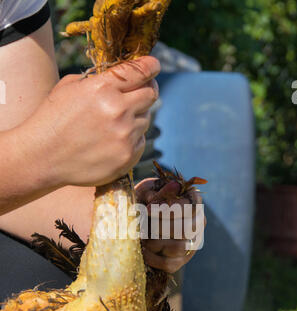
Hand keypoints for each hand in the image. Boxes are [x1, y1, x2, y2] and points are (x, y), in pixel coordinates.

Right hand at [14, 56, 159, 188]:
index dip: (151, 66)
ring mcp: (124, 136)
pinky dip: (132, 139)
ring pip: (145, 120)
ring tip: (114, 124)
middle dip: (147, 91)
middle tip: (141, 93)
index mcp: (103, 88)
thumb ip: (100, 80)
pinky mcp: (127, 158)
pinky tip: (113, 141)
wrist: (42, 157)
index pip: (141, 70)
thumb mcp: (70, 87)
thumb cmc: (53, 119)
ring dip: (135, 118)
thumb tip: (125, 77)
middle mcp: (118, 110)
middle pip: (151, 94)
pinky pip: (141, 142)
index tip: (154, 66)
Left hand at [135, 178, 205, 273]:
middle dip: (159, 227)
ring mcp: (192, 243)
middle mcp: (198, 222)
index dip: (170, 210)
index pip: (190, 208)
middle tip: (141, 224)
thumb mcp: (147, 191)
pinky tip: (142, 248)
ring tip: (140, 235)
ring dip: (154, 242)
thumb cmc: (142, 201)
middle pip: (186, 230)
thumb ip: (159, 190)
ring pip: (178, 247)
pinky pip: (169, 264)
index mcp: (193, 200)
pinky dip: (152, 257)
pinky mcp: (181, 260)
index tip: (148, 209)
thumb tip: (175, 186)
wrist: (134, 220)